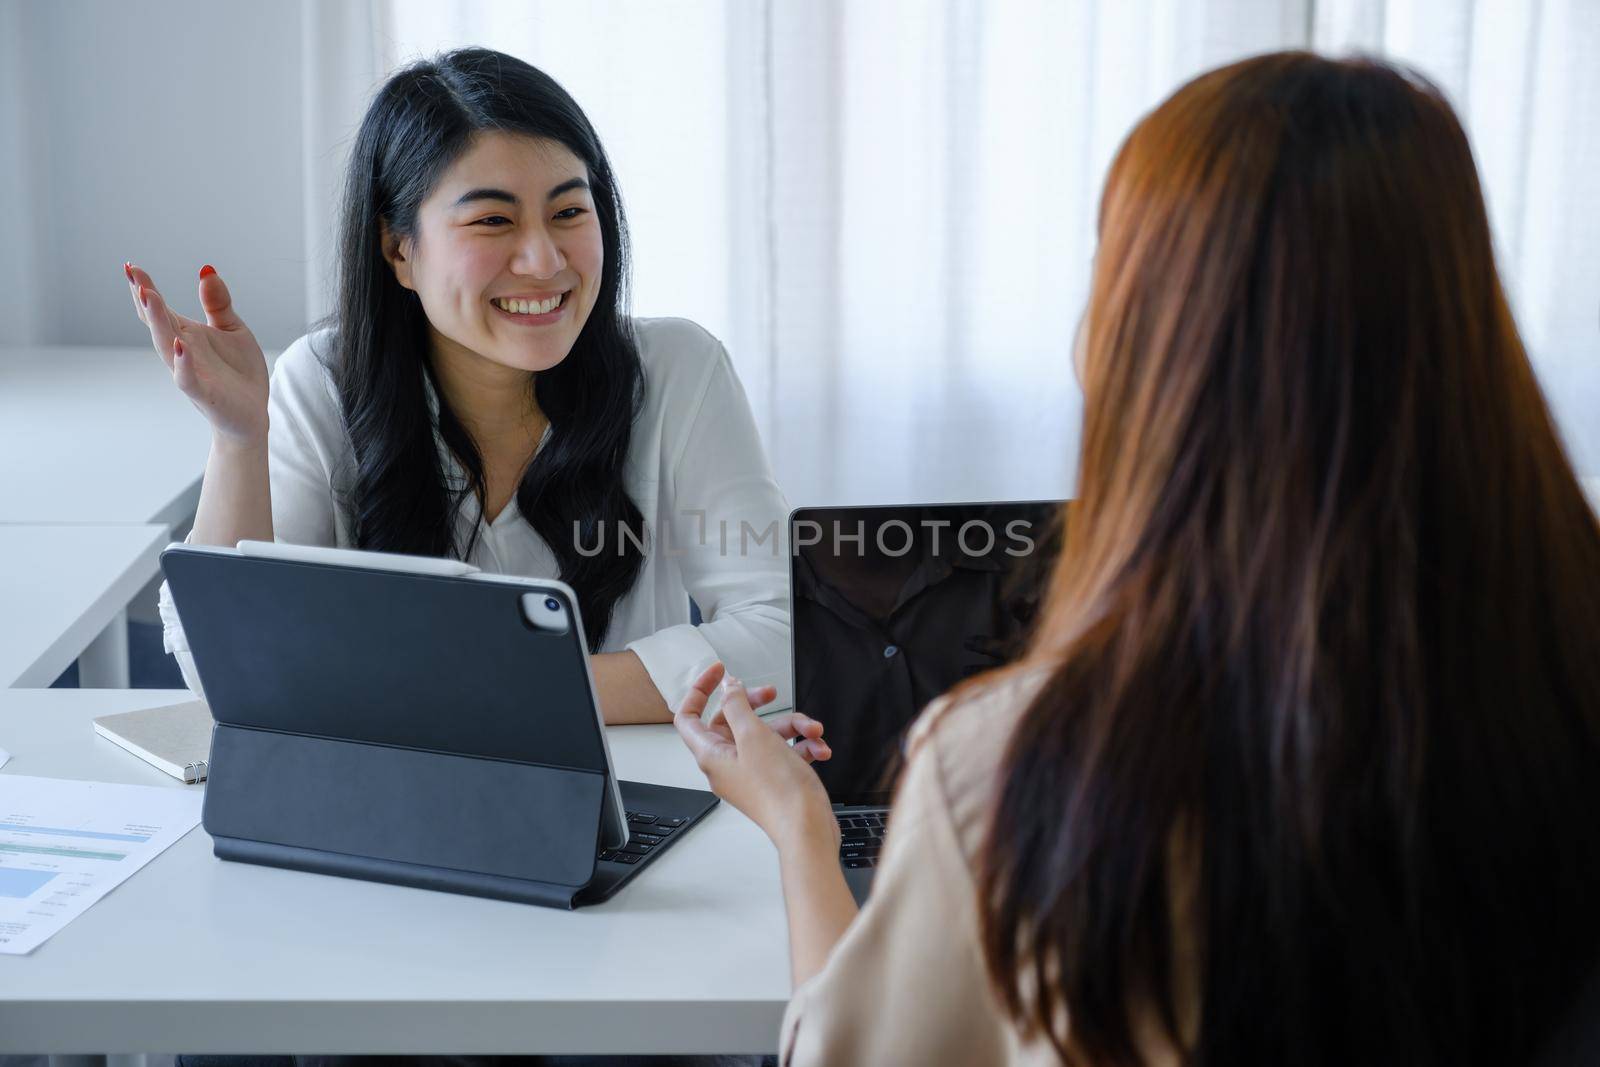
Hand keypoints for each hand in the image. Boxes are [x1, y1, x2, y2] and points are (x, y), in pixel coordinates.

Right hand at [124, 262, 269, 446]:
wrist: (252, 415)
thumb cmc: (239, 372)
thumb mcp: (233, 329)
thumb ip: (218, 303)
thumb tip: (206, 269)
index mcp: (187, 334)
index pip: (161, 309)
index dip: (145, 288)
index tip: (131, 266)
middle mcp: (182, 352)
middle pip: (158, 323)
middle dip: (146, 300)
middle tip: (134, 274)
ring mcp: (190, 373)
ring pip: (167, 347)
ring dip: (158, 323)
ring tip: (150, 296)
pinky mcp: (205, 394)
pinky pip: (188, 378)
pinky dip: (182, 363)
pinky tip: (180, 345)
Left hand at [674, 662, 837, 849]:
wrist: (806, 828)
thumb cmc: (777, 792)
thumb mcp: (753, 736)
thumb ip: (737, 705)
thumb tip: (728, 688)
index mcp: (711, 754)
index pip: (689, 716)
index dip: (700, 690)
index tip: (719, 672)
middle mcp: (727, 763)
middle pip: (733, 720)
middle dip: (756, 704)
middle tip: (770, 692)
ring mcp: (751, 771)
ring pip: (765, 734)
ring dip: (791, 726)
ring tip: (812, 729)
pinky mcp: (774, 778)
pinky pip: (783, 752)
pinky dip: (801, 746)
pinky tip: (819, 748)